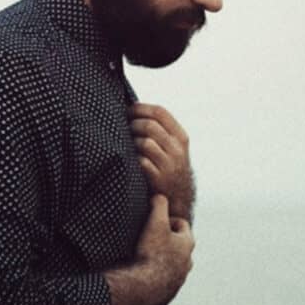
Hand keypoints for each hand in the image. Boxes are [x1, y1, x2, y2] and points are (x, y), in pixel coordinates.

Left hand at [129, 103, 194, 221]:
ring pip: (145, 142)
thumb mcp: (174, 146)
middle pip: (150, 125)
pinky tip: (130, 159)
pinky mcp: (158, 179)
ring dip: (131, 141)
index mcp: (180, 137)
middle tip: (124, 127)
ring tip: (127, 143)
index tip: (128, 109)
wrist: (178, 197)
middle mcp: (177, 149)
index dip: (141, 108)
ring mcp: (169, 165)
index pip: (160, 112)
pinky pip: (141, 161)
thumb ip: (161, 129)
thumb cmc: (170, 166)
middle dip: (132, 124)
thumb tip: (134, 108)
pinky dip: (133, 158)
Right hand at [134, 193, 194, 304]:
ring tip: (147, 257)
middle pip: (179, 245)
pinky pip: (165, 279)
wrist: (145, 286)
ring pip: (174, 264)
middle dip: (166, 240)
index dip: (167, 219)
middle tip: (149, 238)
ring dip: (163, 258)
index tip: (154, 222)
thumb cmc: (151, 252)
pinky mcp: (170, 291)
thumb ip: (159, 204)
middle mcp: (187, 262)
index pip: (181, 224)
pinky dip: (157, 274)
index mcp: (187, 243)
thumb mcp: (155, 222)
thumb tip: (159, 196)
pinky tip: (144, 272)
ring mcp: (180, 278)